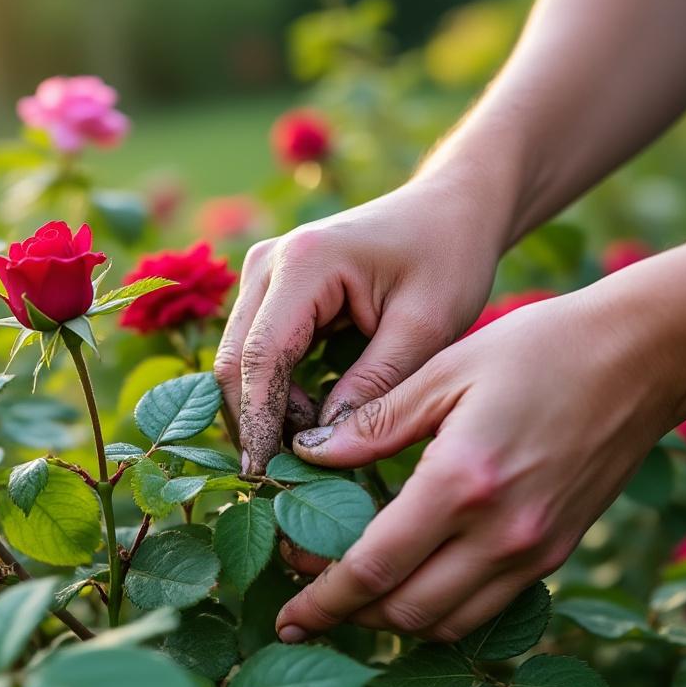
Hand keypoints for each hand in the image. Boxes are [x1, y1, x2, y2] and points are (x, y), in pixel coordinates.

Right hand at [215, 174, 507, 474]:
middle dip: (255, 422)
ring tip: (314, 448)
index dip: (259, 422)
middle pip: (235, 361)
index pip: (261, 357)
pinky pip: (255, 351)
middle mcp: (267, 261)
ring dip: (265, 409)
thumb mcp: (426, 329)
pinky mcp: (268, 288)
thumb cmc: (448, 259)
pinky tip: (312, 420)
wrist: (450, 209)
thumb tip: (322, 445)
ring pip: (238, 360)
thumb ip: (374, 387)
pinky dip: (275, 391)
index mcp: (305, 262)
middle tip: (288, 477)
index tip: (265, 477)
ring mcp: (261, 272)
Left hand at [275, 288, 684, 642]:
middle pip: (404, 612)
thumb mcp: (445, 371)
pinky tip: (411, 582)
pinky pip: (486, 609)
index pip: (373, 569)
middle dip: (346, 615)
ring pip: (445, 623)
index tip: (285, 611)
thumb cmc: (540, 349)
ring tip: (350, 597)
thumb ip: (373, 422)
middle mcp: (502, 534)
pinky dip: (439, 610)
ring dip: (391, 620)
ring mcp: (534, 552)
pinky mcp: (555, 553)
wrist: (642, 359)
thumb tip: (306, 455)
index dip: (321, 599)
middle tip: (305, 596)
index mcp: (462, 483)